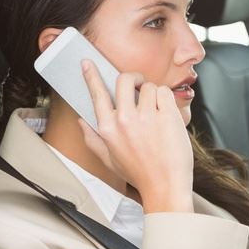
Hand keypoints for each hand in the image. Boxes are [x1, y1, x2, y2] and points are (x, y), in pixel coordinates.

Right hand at [79, 60, 193, 212]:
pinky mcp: (166, 115)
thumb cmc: (139, 174)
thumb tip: (81, 120)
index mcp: (107, 129)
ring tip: (157, 114)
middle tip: (140, 84)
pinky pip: (165, 92)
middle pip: (124, 79)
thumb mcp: (109, 159)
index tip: (87, 62)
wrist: (165, 186)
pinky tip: (167, 115)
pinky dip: (167, 100)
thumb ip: (92, 139)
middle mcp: (124, 120)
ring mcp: (146, 117)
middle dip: (133, 77)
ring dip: (154, 95)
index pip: (97, 94)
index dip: (91, 76)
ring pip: (149, 86)